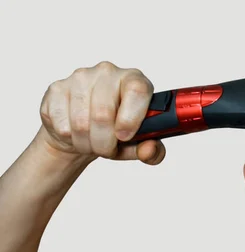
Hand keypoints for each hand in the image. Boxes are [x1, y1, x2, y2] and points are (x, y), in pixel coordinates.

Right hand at [37, 61, 164, 164]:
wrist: (84, 131)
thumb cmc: (116, 133)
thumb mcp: (138, 145)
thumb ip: (152, 151)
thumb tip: (150, 150)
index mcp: (135, 80)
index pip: (137, 90)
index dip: (130, 119)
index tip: (124, 137)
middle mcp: (108, 72)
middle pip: (103, 113)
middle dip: (105, 142)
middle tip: (107, 149)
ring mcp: (80, 77)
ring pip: (81, 122)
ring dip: (87, 143)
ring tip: (92, 143)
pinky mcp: (57, 88)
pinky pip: (62, 124)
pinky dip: (70, 139)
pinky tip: (76, 135)